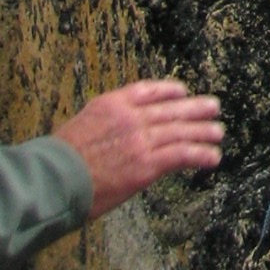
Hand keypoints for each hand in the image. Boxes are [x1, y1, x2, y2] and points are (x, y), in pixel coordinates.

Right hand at [55, 79, 223, 218]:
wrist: (51, 179)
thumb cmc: (57, 160)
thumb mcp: (80, 125)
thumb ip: (103, 124)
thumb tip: (115, 134)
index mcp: (112, 104)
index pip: (149, 90)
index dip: (170, 90)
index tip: (183, 91)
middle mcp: (131, 117)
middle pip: (171, 109)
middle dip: (195, 108)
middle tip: (213, 107)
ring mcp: (140, 140)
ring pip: (181, 131)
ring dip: (204, 131)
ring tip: (218, 132)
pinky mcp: (146, 165)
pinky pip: (181, 155)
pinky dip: (200, 154)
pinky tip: (212, 157)